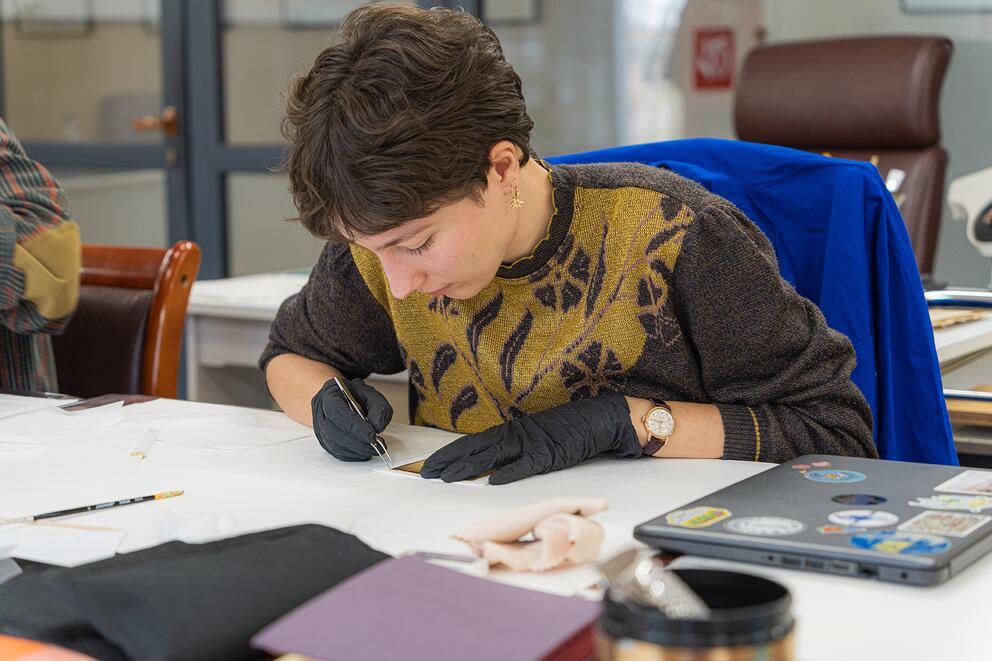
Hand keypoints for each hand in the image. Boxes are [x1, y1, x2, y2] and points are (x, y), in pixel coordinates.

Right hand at [311, 377, 392, 461]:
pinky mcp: (325, 441)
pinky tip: (365, 450)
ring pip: (335, 445)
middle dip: (357, 442)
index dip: (355, 427)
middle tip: (376, 444)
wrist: (344, 396)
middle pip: (334, 432)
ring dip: (357, 450)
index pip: (337, 413)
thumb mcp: (372, 393)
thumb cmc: (355, 394)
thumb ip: (378, 407)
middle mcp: (320, 413)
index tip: (372, 435)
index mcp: (329, 395)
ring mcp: (320, 429)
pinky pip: (337, 453)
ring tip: (374, 447)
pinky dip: (354, 454)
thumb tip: (377, 427)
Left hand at [420, 392, 641, 484]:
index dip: (451, 454)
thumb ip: (514, 452)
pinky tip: (493, 480)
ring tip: (447, 477)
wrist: (598, 418)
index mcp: (512, 432)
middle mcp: (517, 435)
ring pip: (493, 455)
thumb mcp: (535, 438)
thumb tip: (492, 468)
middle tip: (427, 472)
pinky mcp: (550, 453)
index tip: (431, 464)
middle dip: (450, 461)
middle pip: (475, 448)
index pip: (474, 443)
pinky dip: (509, 472)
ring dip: (468, 467)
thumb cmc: (568, 429)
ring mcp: (532, 443)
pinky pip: (527, 464)